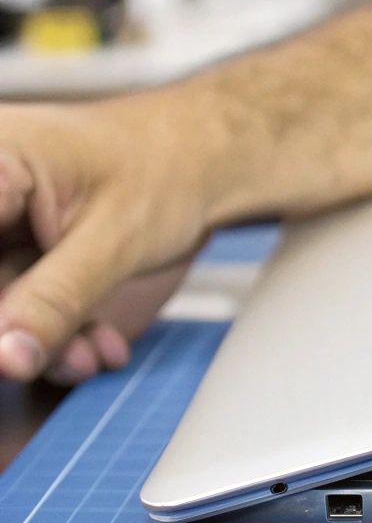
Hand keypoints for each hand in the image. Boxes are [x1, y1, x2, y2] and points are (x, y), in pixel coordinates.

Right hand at [0, 96, 228, 383]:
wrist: (201, 162)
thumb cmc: (165, 171)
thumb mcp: (113, 243)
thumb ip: (56, 301)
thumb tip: (5, 358)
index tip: (10, 349)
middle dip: (16, 332)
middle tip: (69, 360)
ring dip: (41, 339)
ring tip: (91, 355)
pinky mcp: (10, 242)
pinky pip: (15, 298)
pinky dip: (53, 328)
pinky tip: (93, 343)